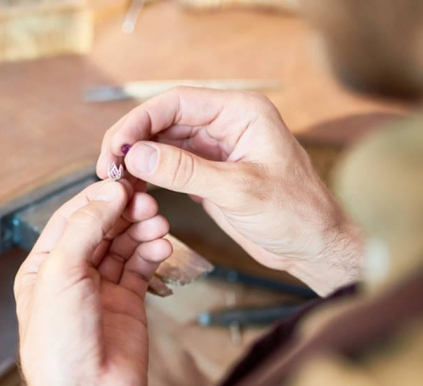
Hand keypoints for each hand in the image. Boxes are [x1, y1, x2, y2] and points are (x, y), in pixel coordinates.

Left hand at [5, 179, 170, 385]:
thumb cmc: (60, 342)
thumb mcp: (62, 274)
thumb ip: (86, 229)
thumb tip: (110, 192)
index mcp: (44, 267)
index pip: (72, 219)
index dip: (98, 198)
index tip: (124, 181)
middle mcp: (71, 277)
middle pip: (101, 229)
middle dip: (124, 213)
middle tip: (148, 200)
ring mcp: (101, 291)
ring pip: (123, 247)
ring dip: (141, 230)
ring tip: (159, 221)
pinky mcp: (127, 306)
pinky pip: (140, 269)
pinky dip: (152, 253)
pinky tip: (162, 244)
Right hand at [96, 87, 363, 295]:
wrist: (313, 246)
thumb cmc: (295, 213)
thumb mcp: (238, 191)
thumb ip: (185, 171)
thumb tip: (137, 154)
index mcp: (241, 113)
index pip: (178, 102)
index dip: (140, 120)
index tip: (117, 146)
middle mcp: (226, 125)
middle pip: (164, 121)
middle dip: (132, 141)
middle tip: (108, 168)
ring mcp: (216, 150)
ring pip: (163, 144)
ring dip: (137, 161)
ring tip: (116, 182)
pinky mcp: (209, 174)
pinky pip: (170, 167)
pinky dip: (149, 177)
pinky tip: (135, 190)